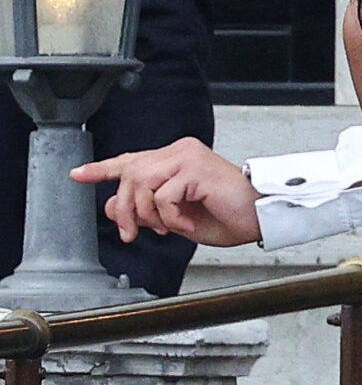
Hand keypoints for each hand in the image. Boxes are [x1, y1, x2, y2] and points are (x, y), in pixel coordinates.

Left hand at [73, 138, 263, 246]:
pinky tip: (185, 223)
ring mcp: (189, 157)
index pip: (132, 160)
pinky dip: (170, 217)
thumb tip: (114, 205)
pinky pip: (164, 196)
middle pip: (130, 173)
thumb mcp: (174, 217)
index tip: (79, 174)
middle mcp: (181, 151)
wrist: (258, 217)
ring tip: (168, 227)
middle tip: (133, 233)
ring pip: (142, 182)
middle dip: (126, 209)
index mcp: (176, 158)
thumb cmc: (225, 215)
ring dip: (147, 214)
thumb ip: (144, 209)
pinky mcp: (197, 169)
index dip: (103, 168)